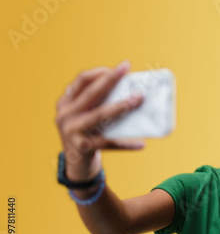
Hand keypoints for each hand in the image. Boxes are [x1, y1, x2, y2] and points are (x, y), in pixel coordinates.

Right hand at [55, 61, 143, 182]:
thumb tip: (132, 92)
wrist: (78, 165)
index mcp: (66, 103)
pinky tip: (141, 143)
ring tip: (138, 100)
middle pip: (91, 93)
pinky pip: (108, 143)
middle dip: (111, 79)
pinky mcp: (82, 147)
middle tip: (128, 70)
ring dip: (120, 106)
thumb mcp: (87, 116)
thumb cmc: (89, 134)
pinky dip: (126, 143)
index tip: (121, 68)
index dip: (100, 72)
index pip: (81, 81)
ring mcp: (72, 131)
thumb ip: (99, 104)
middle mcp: (65, 114)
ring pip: (99, 115)